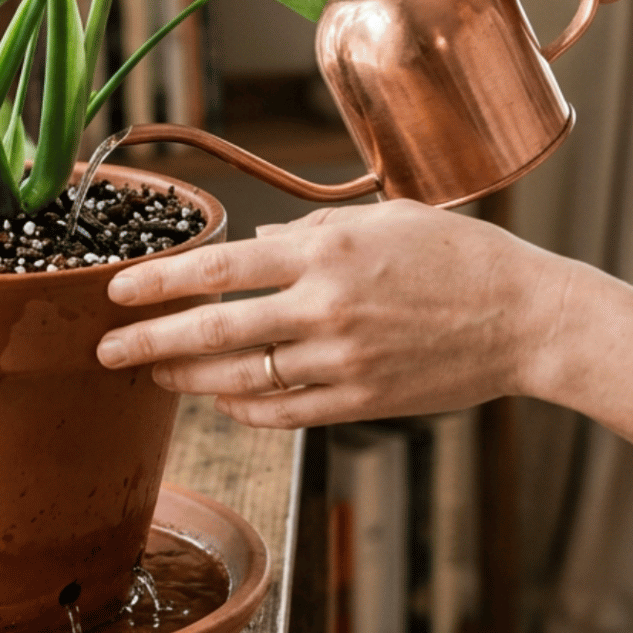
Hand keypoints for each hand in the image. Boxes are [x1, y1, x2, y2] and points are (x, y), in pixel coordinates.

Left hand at [94, 200, 575, 427]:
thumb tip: (253, 243)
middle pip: (214, 332)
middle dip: (149, 343)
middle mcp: (326, 308)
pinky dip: (244, 408)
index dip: (159, 282)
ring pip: (242, 379)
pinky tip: (221, 400)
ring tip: (157, 375)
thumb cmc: (460, 258)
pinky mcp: (361, 401)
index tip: (116, 290)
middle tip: (106, 351)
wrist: (527, 319)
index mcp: (327, 252)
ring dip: (189, 380)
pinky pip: (284, 412)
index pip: (220, 269)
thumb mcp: (385, 220)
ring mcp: (343, 361)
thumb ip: (312, 232)